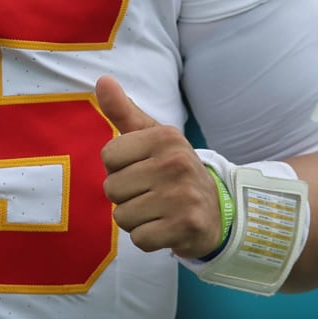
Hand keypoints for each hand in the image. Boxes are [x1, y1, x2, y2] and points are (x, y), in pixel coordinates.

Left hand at [95, 75, 221, 259]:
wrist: (216, 210)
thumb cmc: (173, 170)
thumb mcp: (152, 137)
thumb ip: (123, 111)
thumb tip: (102, 79)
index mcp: (165, 137)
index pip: (108, 156)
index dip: (118, 168)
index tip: (141, 169)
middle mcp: (176, 163)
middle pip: (112, 188)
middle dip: (126, 196)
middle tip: (151, 193)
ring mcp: (183, 196)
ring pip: (123, 216)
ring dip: (136, 219)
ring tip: (158, 211)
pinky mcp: (186, 226)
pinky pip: (139, 239)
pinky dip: (148, 238)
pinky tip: (165, 227)